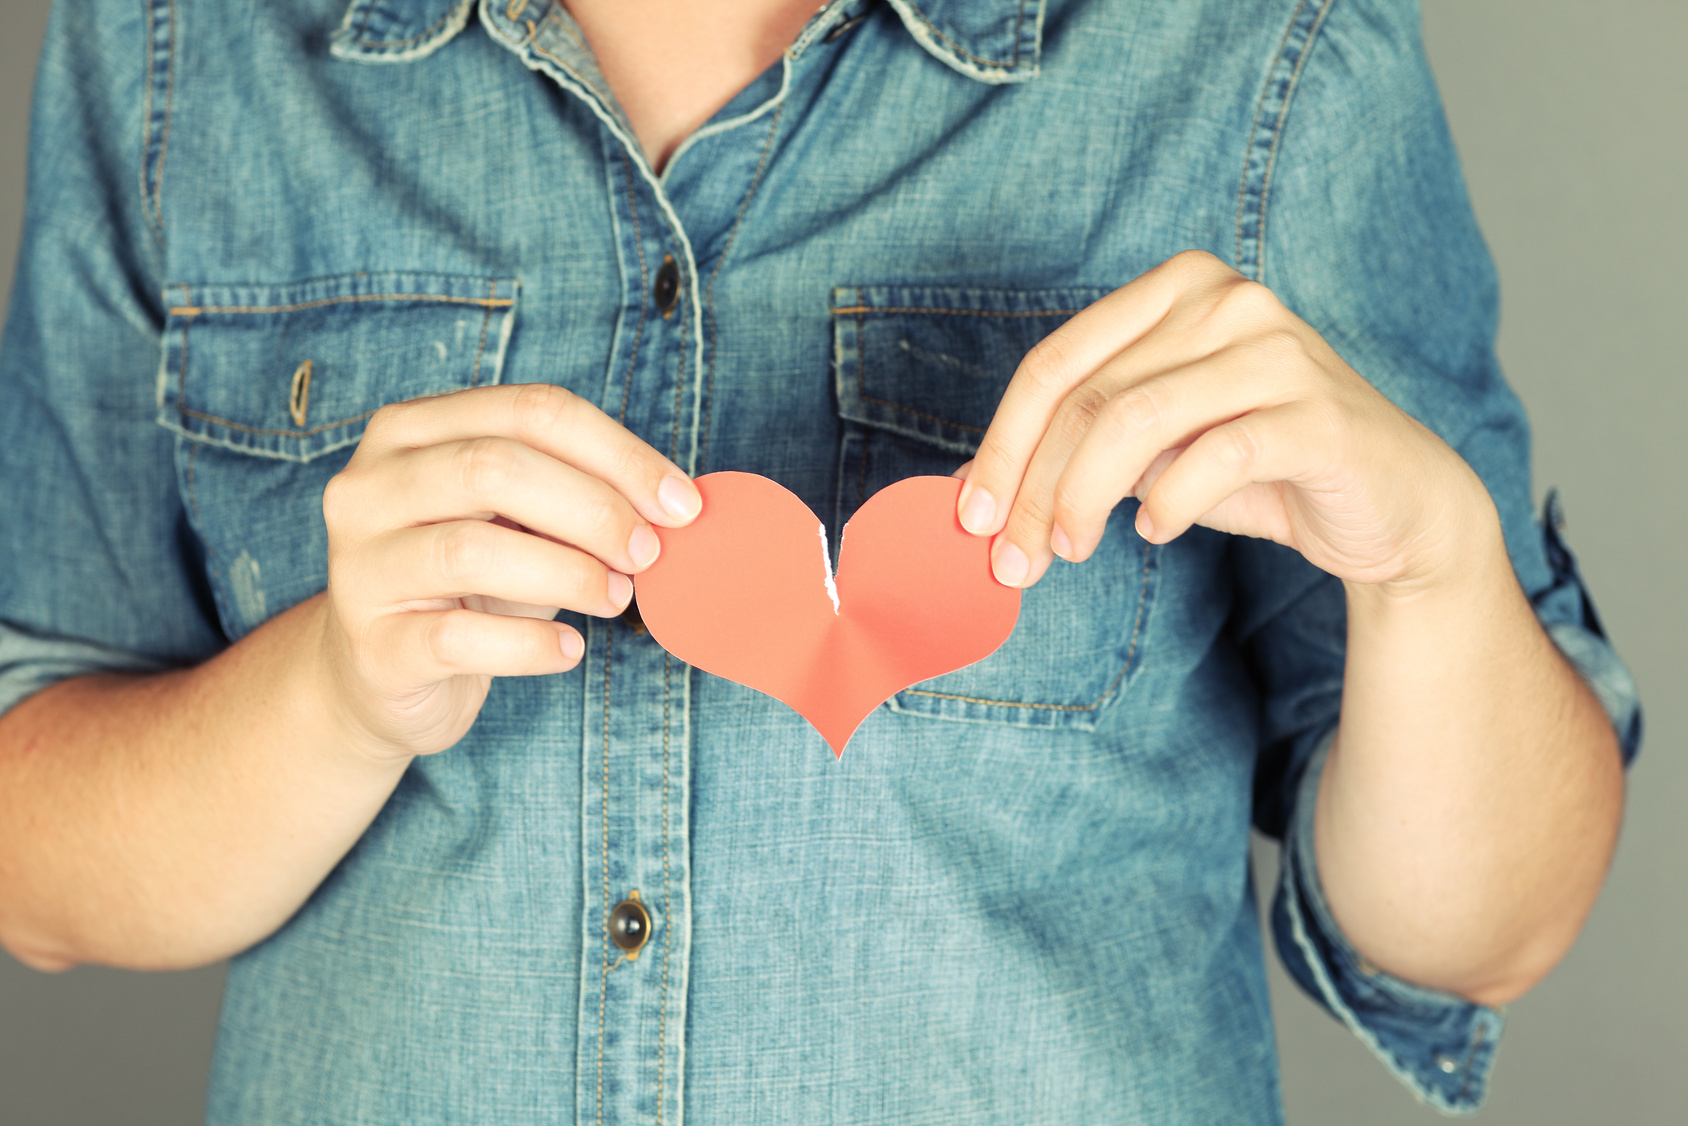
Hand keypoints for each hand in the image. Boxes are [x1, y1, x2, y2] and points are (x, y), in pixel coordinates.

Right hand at [318, 383, 701, 759]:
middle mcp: (369, 486)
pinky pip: (459, 639)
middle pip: (494, 467)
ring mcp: (359, 566)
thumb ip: (577, 496)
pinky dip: (530, 644)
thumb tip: (675, 503)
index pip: (530, 411)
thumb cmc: (466, 584)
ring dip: (569, 574)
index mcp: (411, 431)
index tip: (681, 504)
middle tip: (648, 553)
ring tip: (617, 598)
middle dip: (594, 509)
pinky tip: (569, 650)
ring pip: (472, 550)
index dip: (619, 454)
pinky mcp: (373, 647)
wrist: (378, 676)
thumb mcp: (518, 523)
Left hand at [956, 250, 1492, 592]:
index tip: (970, 515)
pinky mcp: (1318, 412)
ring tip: (1070, 550)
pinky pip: (1214, 456)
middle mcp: (1226, 300)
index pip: (1055, 363)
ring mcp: (1277, 349)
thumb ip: (1082, 450)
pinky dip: (1169, 503)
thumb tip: (978, 493)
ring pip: (1135, 420)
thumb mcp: (1157, 449)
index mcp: (1176, 289)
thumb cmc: (1259, 467)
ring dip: (1082, 499)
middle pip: (1087, 397)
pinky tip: (1155, 532)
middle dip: (1032, 488)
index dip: (1001, 443)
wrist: (1393, 502)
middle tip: (1011, 560)